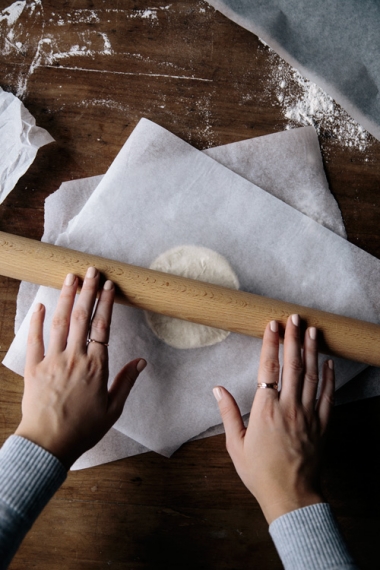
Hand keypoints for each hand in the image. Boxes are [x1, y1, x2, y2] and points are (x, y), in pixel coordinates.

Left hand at [15, 268, 145, 468]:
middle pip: (82, 317)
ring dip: (66, 297)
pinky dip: (37, 321)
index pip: (103, 326)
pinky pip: (34, 340)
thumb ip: (126, 381)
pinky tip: (41, 305)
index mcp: (96, 366)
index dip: (106, 303)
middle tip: (91, 270)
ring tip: (70, 277)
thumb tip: (142, 361)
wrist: (49, 444)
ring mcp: (52, 361)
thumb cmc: (83, 428)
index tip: (109, 285)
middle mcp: (74, 358)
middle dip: (88, 290)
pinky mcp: (33, 368)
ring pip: (60, 322)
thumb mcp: (113, 408)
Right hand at [213, 315, 333, 523]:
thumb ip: (228, 413)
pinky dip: (329, 377)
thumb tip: (217, 389)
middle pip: (293, 365)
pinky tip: (328, 362)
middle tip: (295, 318)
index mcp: (265, 409)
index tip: (272, 325)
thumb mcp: (236, 444)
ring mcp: (308, 414)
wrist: (291, 495)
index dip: (271, 344)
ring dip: (311, 351)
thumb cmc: (260, 472)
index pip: (268, 368)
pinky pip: (327, 395)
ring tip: (312, 331)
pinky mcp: (322, 424)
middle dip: (293, 338)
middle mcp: (288, 407)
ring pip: (311, 375)